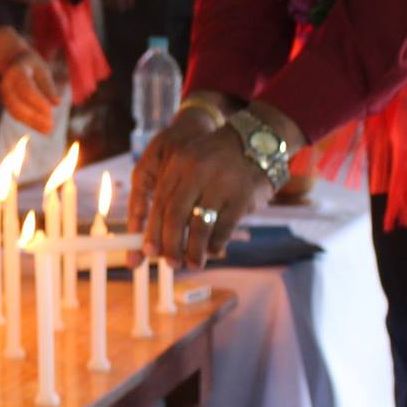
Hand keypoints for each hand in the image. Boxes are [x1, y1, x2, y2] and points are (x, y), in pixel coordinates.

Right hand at [0, 27, 57, 133]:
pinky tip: (42, 129)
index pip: (26, 90)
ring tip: (48, 130)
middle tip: (51, 126)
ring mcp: (4, 94)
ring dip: (32, 123)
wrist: (14, 62)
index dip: (38, 102)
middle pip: (17, 104)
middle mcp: (6, 84)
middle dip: (34, 117)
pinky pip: (17, 115)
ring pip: (16, 112)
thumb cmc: (32, 65)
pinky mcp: (7, 103)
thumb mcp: (42, 70)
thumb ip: (48, 86)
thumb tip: (57, 103)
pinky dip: (29, 123)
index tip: (51, 112)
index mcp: (16, 71)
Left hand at [132, 105, 279, 267]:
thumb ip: (173, 191)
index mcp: (179, 163)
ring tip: (193, 264)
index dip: (153, 230)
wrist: (258, 142)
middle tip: (170, 263)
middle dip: (170, 245)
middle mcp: (197, 172)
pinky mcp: (242, 198)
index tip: (148, 251)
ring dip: (194, 251)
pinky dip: (215, 244)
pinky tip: (212, 250)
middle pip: (175, 216)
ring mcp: (221, 185)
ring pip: (200, 227)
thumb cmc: (216, 161)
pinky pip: (223, 229)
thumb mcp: (190, 164)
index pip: (160, 202)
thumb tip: (157, 233)